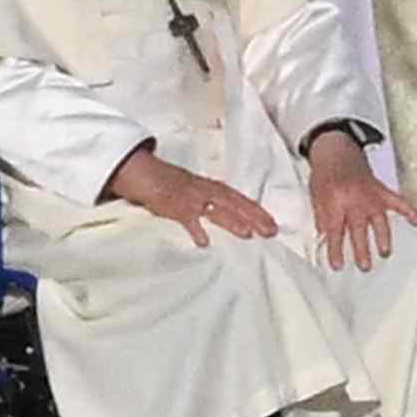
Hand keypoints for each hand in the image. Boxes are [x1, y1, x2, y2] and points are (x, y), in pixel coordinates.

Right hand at [108, 146, 279, 247]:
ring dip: (232, 221)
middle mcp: (205, 190)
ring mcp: (191, 198)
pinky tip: (204, 243)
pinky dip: (195, 229)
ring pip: (216, 209)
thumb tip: (228, 217)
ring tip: (248, 235)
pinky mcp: (174, 206)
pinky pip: (186, 218)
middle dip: (253, 216)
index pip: (238, 197)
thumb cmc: (169, 183)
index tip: (272, 223)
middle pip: (234, 202)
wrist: (144, 174)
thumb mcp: (194, 189)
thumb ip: (210, 202)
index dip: (255, 210)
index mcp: (210, 186)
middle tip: (270, 231)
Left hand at [301, 128, 401, 271]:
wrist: (336, 149)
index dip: (335, 249)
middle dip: (361, 248)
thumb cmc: (324, 175)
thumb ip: (322, 218)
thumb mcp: (315, 197)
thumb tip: (325, 239)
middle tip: (365, 266)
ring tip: (385, 252)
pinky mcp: (381, 191)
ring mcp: (370, 195)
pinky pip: (397, 201)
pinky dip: (409, 211)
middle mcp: (354, 199)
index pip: (335, 231)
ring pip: (379, 219)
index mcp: (334, 201)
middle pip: (358, 228)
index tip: (337, 265)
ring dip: (383, 237)